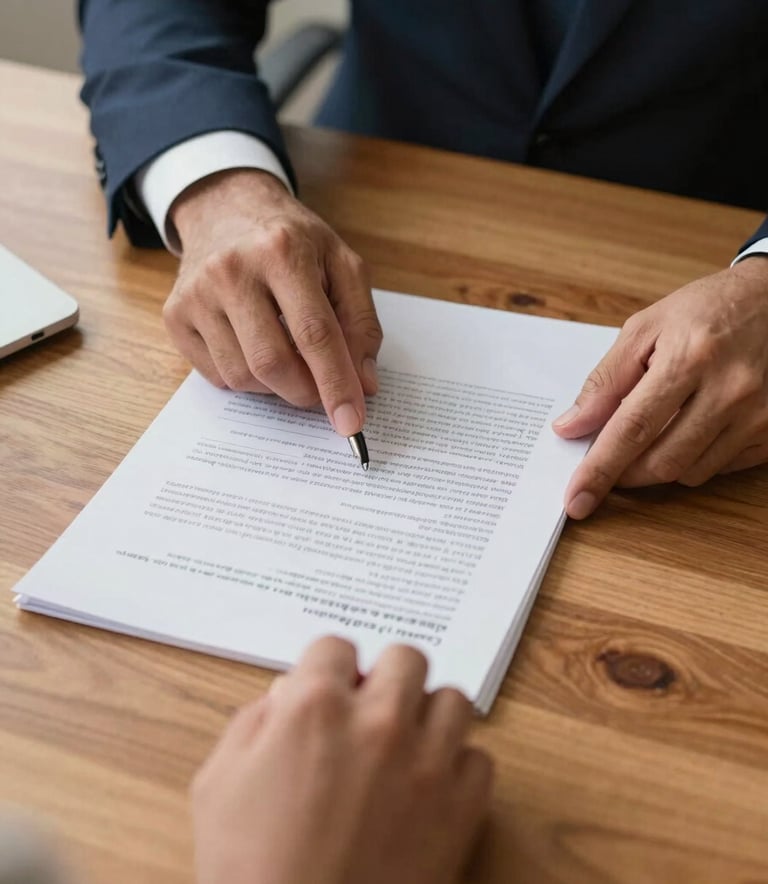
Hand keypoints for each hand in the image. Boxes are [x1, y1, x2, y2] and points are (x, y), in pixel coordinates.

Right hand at [164, 170, 382, 435]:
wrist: (225, 208)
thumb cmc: (291, 241)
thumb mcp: (341, 263)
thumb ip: (361, 323)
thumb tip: (365, 384)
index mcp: (282, 251)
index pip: (315, 334)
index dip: (336, 384)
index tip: (351, 424)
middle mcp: (231, 270)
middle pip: (273, 363)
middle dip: (306, 392)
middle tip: (321, 389)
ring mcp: (196, 294)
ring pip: (242, 377)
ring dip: (275, 386)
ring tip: (287, 355)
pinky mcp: (175, 315)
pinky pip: (217, 376)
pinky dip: (246, 378)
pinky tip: (254, 347)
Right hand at [192, 637, 492, 883]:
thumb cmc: (250, 870)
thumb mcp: (220, 784)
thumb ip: (253, 723)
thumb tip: (285, 695)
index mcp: (315, 707)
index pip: (337, 645)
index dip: (327, 667)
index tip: (328, 686)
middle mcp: (378, 722)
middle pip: (406, 657)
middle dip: (385, 677)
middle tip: (370, 708)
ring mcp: (426, 764)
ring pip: (453, 700)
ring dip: (428, 715)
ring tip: (406, 742)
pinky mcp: (461, 809)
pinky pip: (479, 759)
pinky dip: (457, 767)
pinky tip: (429, 786)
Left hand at [554, 257, 767, 517]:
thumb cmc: (707, 309)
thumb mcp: (646, 328)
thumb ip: (606, 380)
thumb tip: (571, 427)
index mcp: (690, 357)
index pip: (633, 427)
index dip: (600, 468)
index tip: (576, 499)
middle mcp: (730, 389)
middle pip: (663, 461)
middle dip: (625, 473)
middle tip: (607, 464)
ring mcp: (759, 414)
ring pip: (691, 473)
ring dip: (658, 466)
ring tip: (652, 434)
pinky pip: (721, 468)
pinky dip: (694, 460)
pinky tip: (688, 432)